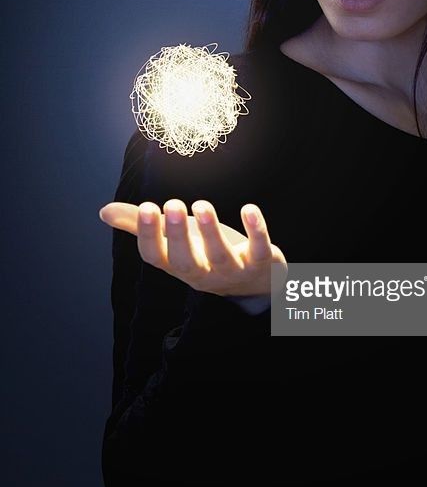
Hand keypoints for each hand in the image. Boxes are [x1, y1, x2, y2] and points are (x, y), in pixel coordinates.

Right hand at [98, 199, 286, 297]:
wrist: (256, 282)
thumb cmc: (206, 253)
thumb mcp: (176, 240)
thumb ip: (143, 226)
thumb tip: (104, 212)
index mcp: (178, 265)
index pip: (156, 257)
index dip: (150, 236)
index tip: (146, 207)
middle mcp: (202, 273)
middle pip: (185, 261)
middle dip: (177, 235)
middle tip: (172, 204)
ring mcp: (232, 271)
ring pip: (220, 256)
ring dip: (211, 232)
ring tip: (202, 204)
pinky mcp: (262, 263)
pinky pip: (260, 250)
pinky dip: (256, 231)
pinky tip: (249, 208)